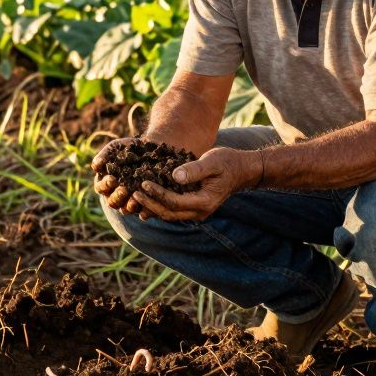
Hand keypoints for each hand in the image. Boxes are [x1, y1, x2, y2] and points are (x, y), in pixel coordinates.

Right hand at [92, 137, 147, 215]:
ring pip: (125, 209)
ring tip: (134, 199)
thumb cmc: (129, 148)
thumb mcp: (116, 147)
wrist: (152, 148)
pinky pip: (142, 210)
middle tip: (123, 190)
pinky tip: (147, 203)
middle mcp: (116, 194)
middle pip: (112, 202)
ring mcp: (130, 200)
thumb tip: (95, 167)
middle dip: (117, 197)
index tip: (112, 178)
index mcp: (106, 183)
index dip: (105, 185)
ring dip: (128, 206)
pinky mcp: (144, 202)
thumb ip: (104, 155)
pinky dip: (143, 209)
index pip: (101, 187)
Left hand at [132, 147, 259, 221]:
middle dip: (149, 204)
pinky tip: (146, 198)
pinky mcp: (193, 208)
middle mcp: (200, 212)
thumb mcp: (213, 161)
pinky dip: (159, 206)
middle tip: (133, 192)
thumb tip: (175, 175)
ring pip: (169, 215)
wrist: (242, 170)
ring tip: (135, 197)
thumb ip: (195, 169)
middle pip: (168, 213)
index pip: (174, 202)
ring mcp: (197, 212)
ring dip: (152, 207)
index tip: (143, 183)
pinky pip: (173, 211)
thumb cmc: (227, 162)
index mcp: (204, 201)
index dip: (157, 194)